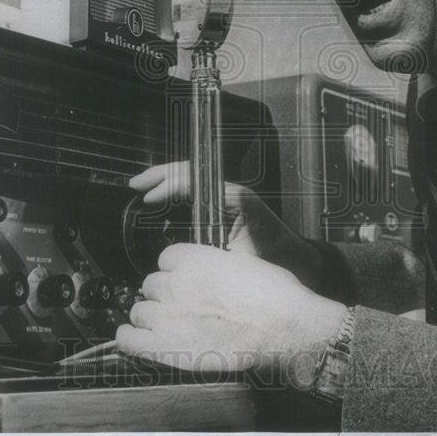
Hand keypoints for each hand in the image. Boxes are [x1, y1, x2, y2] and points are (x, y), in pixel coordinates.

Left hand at [115, 243, 346, 386]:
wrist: (282, 327)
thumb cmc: (271, 295)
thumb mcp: (242, 262)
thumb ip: (213, 265)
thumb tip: (207, 274)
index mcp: (191, 259)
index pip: (165, 259)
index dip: (176, 271)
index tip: (185, 281)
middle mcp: (173, 284)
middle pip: (151, 285)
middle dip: (164, 295)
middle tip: (183, 307)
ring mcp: (166, 316)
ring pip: (139, 310)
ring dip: (150, 316)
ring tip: (168, 326)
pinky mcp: (165, 347)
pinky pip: (128, 340)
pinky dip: (129, 339)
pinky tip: (135, 339)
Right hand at [129, 162, 322, 286]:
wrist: (299, 263)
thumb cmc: (276, 261)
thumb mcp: (240, 263)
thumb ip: (211, 257)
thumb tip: (177, 257)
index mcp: (236, 198)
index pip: (195, 182)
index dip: (169, 186)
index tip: (150, 197)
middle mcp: (232, 192)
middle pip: (191, 172)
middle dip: (162, 175)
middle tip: (137, 184)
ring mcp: (229, 197)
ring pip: (193, 178)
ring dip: (167, 180)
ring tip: (143, 186)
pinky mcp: (227, 205)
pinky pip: (198, 191)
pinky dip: (177, 191)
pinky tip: (161, 200)